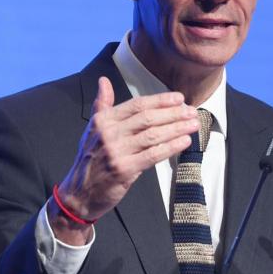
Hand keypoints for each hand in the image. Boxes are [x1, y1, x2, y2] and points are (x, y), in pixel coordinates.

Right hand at [49, 77, 199, 243]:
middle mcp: (108, 133)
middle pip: (148, 118)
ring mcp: (116, 151)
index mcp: (103, 120)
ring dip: (177, 128)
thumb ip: (102, 105)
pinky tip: (184, 142)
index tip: (179, 98)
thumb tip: (103, 81)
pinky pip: (153, 154)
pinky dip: (171, 147)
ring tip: (193, 124)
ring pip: (153, 135)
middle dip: (174, 113)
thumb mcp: (93, 129)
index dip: (160, 100)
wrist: (80, 192)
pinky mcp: (124, 169)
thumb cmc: (91, 159)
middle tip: (192, 111)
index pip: (137, 105)